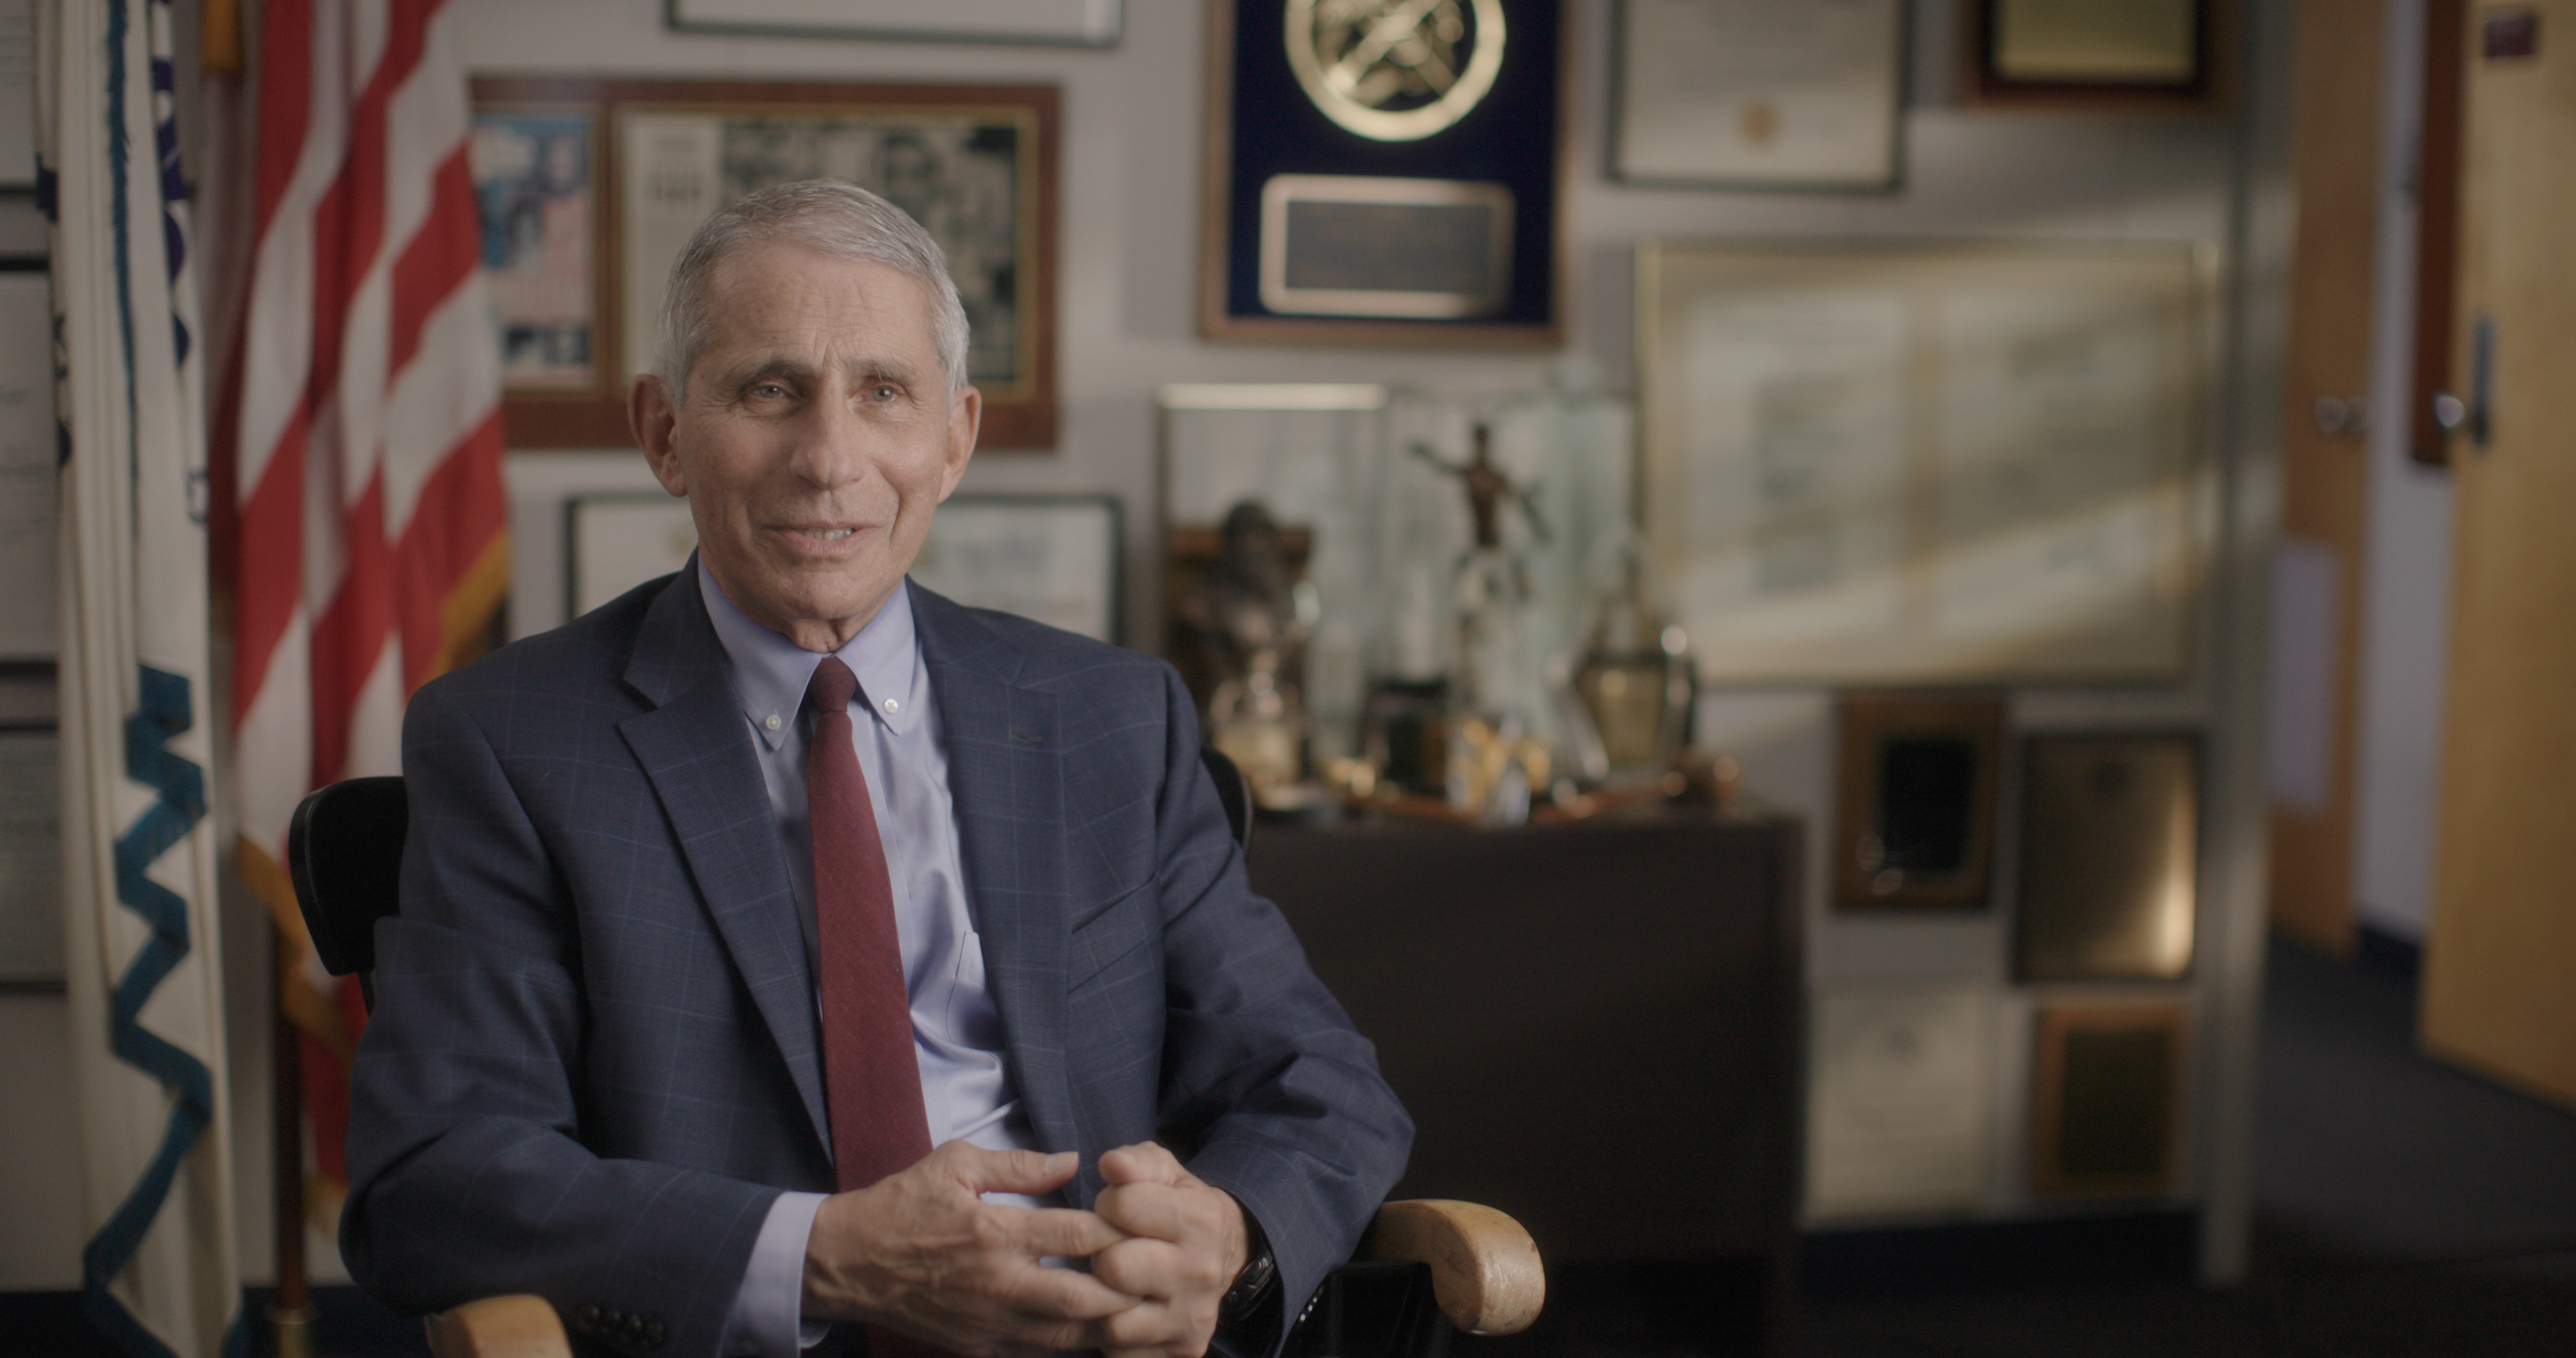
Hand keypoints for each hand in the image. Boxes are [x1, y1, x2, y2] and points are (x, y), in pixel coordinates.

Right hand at [802, 1141, 1136, 1357]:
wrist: (848, 1262)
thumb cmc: (903, 1205)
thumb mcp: (955, 1164)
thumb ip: (1018, 1165)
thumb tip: (1072, 1160)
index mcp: (995, 1232)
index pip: (1078, 1237)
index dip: (1119, 1229)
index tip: (1140, 1220)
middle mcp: (997, 1284)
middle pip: (1084, 1299)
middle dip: (1125, 1288)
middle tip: (1149, 1271)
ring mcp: (988, 1323)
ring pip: (1066, 1337)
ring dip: (1105, 1322)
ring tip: (1133, 1303)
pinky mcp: (978, 1347)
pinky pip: (1036, 1353)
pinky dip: (1068, 1342)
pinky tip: (1089, 1325)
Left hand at [1089, 1142, 1251, 1357]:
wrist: (1221, 1256)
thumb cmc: (1178, 1207)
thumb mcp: (1165, 1172)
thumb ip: (1136, 1161)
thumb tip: (1111, 1165)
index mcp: (1201, 1219)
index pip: (1120, 1206)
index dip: (1107, 1204)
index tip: (1116, 1210)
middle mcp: (1202, 1272)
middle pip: (1113, 1266)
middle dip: (1101, 1254)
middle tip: (1112, 1249)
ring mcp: (1193, 1317)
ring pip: (1113, 1319)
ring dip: (1103, 1300)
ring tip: (1114, 1282)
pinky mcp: (1182, 1349)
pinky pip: (1120, 1352)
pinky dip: (1110, 1336)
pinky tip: (1120, 1311)